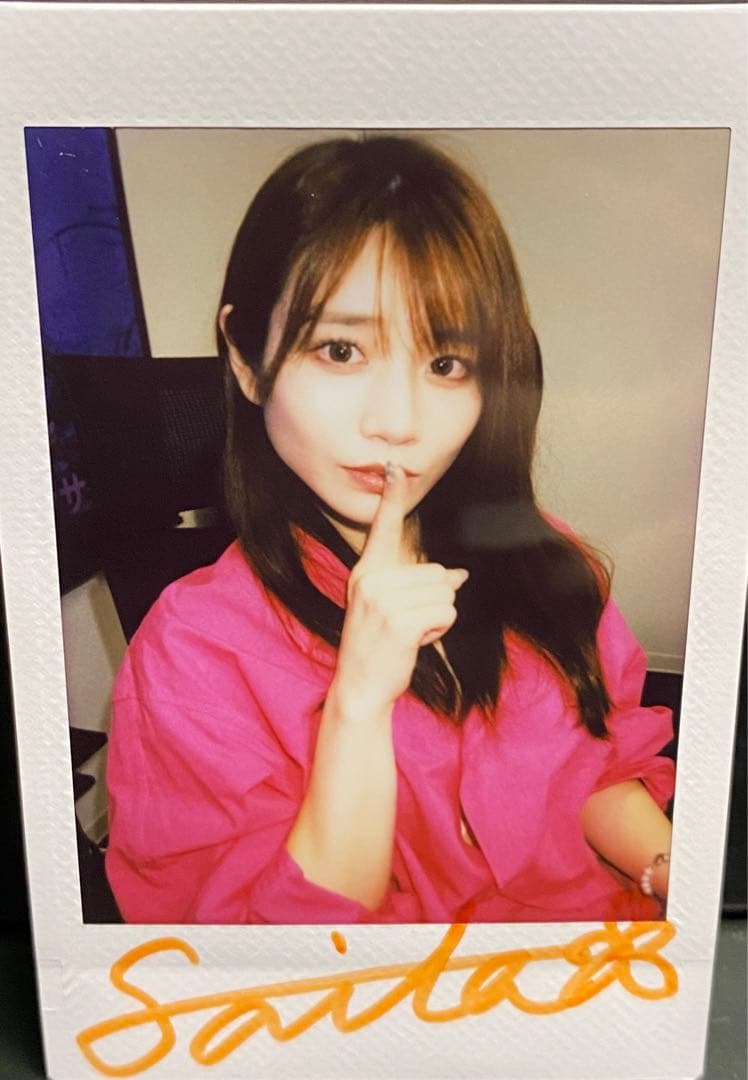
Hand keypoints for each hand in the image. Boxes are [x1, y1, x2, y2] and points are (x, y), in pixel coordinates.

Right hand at [332, 462, 468, 715]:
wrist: (359, 687)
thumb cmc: (378, 648)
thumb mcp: (388, 610)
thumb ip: (417, 587)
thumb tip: (458, 574)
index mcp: (367, 572)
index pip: (383, 528)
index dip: (392, 497)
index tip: (395, 467)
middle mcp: (372, 579)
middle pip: (437, 571)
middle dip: (435, 601)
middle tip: (407, 625)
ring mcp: (383, 599)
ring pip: (445, 592)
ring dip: (438, 618)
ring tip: (410, 634)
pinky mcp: (399, 620)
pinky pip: (446, 612)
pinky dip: (439, 630)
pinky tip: (415, 642)